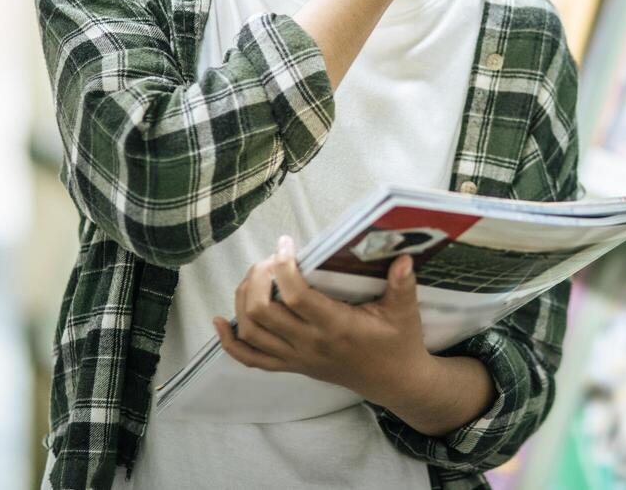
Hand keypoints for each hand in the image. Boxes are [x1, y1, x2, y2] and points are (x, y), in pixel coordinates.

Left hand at [213, 235, 433, 407]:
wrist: (394, 382)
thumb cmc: (398, 343)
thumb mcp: (405, 313)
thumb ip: (403, 285)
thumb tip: (404, 257)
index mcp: (336, 327)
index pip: (296, 297)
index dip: (284, 267)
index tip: (287, 243)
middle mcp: (310, 344)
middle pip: (263, 312)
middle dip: (258, 277)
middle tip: (272, 258)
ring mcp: (297, 358)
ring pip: (251, 331)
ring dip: (243, 299)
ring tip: (256, 275)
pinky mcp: (292, 366)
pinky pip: (251, 359)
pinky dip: (230, 341)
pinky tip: (220, 320)